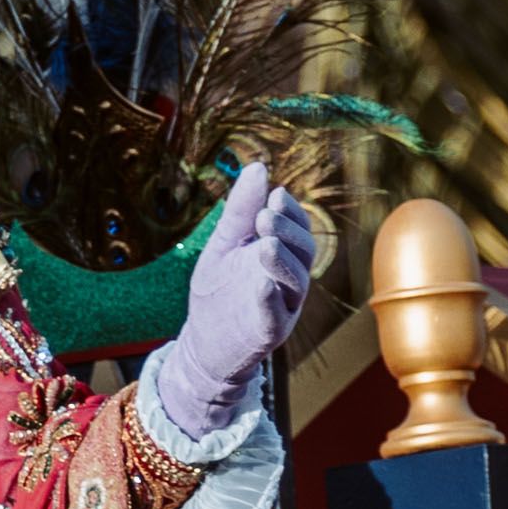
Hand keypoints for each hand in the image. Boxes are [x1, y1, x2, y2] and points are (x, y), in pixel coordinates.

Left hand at [159, 162, 314, 439]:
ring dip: (282, 262)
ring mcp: (282, 307)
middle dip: (288, 233)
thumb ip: (240, 210)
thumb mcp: (225, 244)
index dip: (292, 212)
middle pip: (304, 254)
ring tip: (264, 245)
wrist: (203, 341)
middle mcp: (288, 281)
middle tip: (266, 216)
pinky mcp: (269, 334)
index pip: (298, 230)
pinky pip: (276, 317)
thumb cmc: (217, 291)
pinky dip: (271, 301)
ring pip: (296, 284)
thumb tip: (258, 167)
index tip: (276, 194)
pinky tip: (261, 285)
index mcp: (281, 257)